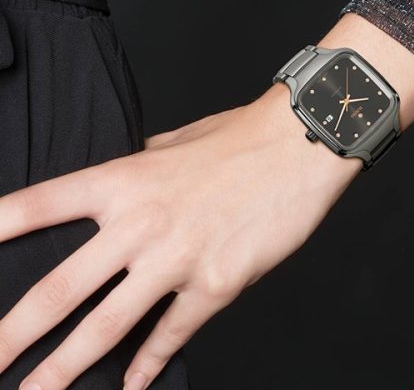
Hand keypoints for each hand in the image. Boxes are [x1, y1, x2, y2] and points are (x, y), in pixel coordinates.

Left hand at [0, 83, 360, 389]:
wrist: (297, 147)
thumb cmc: (238, 138)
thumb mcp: (176, 143)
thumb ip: (140, 166)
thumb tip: (120, 184)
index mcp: (125, 179)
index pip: (42, 203)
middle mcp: (141, 223)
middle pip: (60, 288)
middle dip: (13, 332)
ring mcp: (177, 258)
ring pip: (106, 326)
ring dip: (63, 368)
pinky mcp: (215, 285)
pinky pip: (170, 335)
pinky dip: (146, 364)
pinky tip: (130, 384)